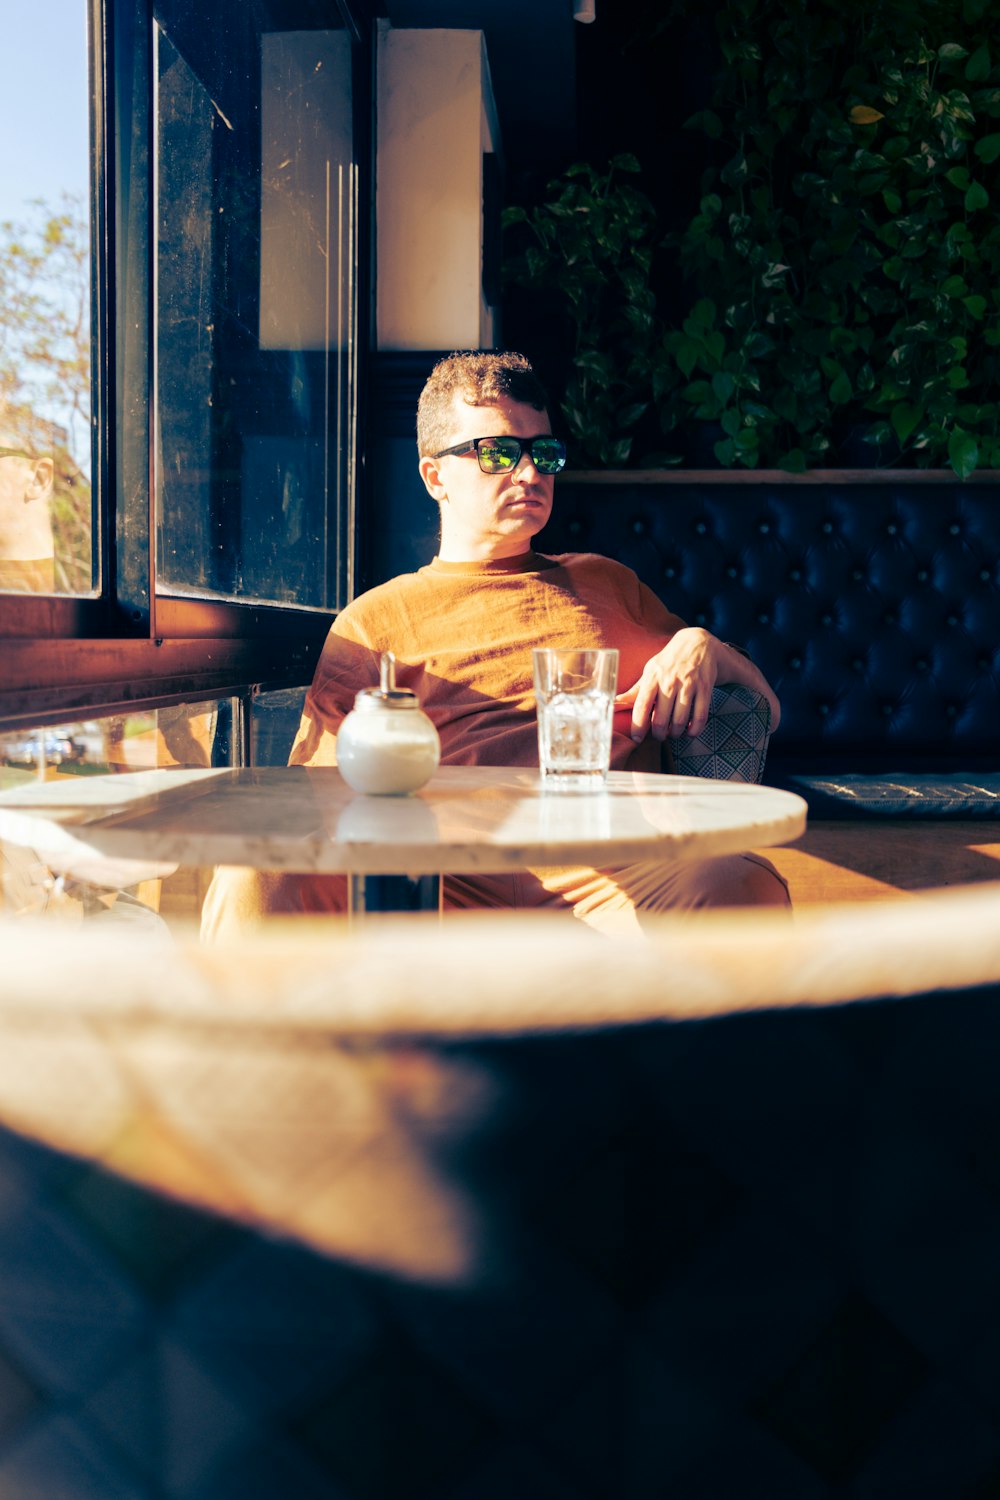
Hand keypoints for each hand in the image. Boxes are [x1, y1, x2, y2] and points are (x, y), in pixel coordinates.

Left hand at [615, 628, 721, 742]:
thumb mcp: (650, 671)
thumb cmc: (669, 661)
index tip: (637, 739)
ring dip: (676, 733)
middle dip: (659, 734)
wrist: (698, 643)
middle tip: (659, 736)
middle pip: (661, 719)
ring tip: (673, 733)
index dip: (638, 726)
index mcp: (652, 678)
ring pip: (680, 720)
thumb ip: (635, 690)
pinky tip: (690, 731)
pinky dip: (694, 729)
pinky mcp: (705, 688)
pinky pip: (700, 716)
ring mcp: (689, 685)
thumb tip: (613, 703)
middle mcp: (670, 681)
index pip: (641, 706)